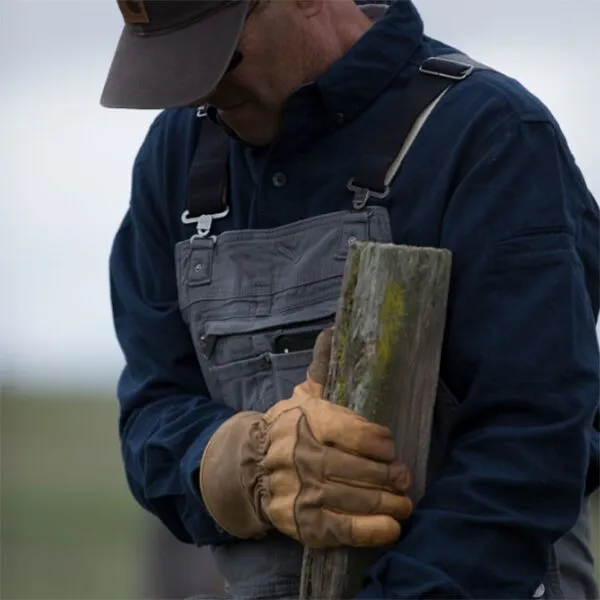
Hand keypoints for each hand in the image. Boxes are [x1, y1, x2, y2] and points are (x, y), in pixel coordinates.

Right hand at [199, 328, 412, 547]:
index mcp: (304, 421)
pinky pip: (338, 529)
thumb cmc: (288, 429)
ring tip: (403, 503)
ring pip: (349, 498)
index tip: (389, 445)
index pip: (345, 429)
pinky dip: (368, 530)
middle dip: (385, 475)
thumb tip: (334, 330)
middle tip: (403, 477)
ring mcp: (298, 491)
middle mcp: (298, 455)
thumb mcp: (303, 395)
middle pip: (352, 467)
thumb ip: (323, 367)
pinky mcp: (299, 522)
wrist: (248, 468)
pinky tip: (391, 528)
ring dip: (384, 502)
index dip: (375, 440)